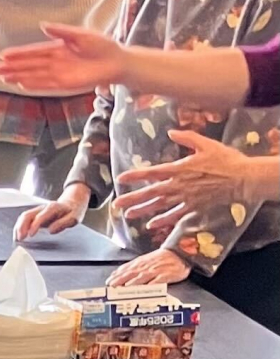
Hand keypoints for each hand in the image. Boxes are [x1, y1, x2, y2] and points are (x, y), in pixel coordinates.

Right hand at [0, 25, 132, 94]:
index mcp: (58, 47)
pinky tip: (21, 85)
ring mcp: (59, 73)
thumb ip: (61, 31)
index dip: (18, 53)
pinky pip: (46, 85)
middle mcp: (55, 61)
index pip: (33, 51)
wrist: (116, 61)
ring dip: (19, 77)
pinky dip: (34, 85)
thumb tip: (42, 25)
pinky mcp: (66, 84)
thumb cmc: (102, 45)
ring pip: (34, 76)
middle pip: (30, 65)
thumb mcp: (81, 34)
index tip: (3, 55)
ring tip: (3, 78)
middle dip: (13, 67)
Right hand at [17, 184, 92, 239]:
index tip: (30, 235)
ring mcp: (37, 210)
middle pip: (28, 215)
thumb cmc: (73, 211)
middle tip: (20, 238)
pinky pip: (24, 219)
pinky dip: (20, 227)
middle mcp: (43, 208)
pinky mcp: (35, 214)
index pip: (40, 216)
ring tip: (17, 239)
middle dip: (22, 227)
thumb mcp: (74, 217)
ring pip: (24, 217)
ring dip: (19, 227)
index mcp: (53, 208)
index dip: (34, 225)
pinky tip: (19, 235)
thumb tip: (51, 230)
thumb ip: (64, 223)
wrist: (71, 203)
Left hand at [108, 246, 192, 290]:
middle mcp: (146, 266)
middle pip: (130, 274)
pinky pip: (156, 282)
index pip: (125, 269)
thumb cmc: (163, 258)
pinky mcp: (165, 275)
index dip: (116, 276)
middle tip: (112, 287)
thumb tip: (120, 273)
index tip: (108, 282)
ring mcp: (155, 271)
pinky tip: (144, 291)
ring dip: (131, 284)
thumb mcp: (146, 260)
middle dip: (120, 281)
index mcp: (141, 262)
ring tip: (123, 290)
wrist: (180, 253)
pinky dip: (150, 286)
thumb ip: (134, 267)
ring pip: (141, 278)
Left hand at [114, 131, 253, 233]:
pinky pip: (175, 216)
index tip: (121, 178)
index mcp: (179, 169)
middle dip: (132, 198)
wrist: (241, 179)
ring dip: (143, 211)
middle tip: (116, 204)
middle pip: (151, 193)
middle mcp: (179, 185)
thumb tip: (171, 133)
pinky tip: (151, 225)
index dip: (136, 175)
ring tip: (128, 215)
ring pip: (159, 206)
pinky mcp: (194, 207)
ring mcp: (185, 198)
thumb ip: (187, 138)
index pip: (152, 172)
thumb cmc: (225, 159)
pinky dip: (162, 221)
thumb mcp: (206, 144)